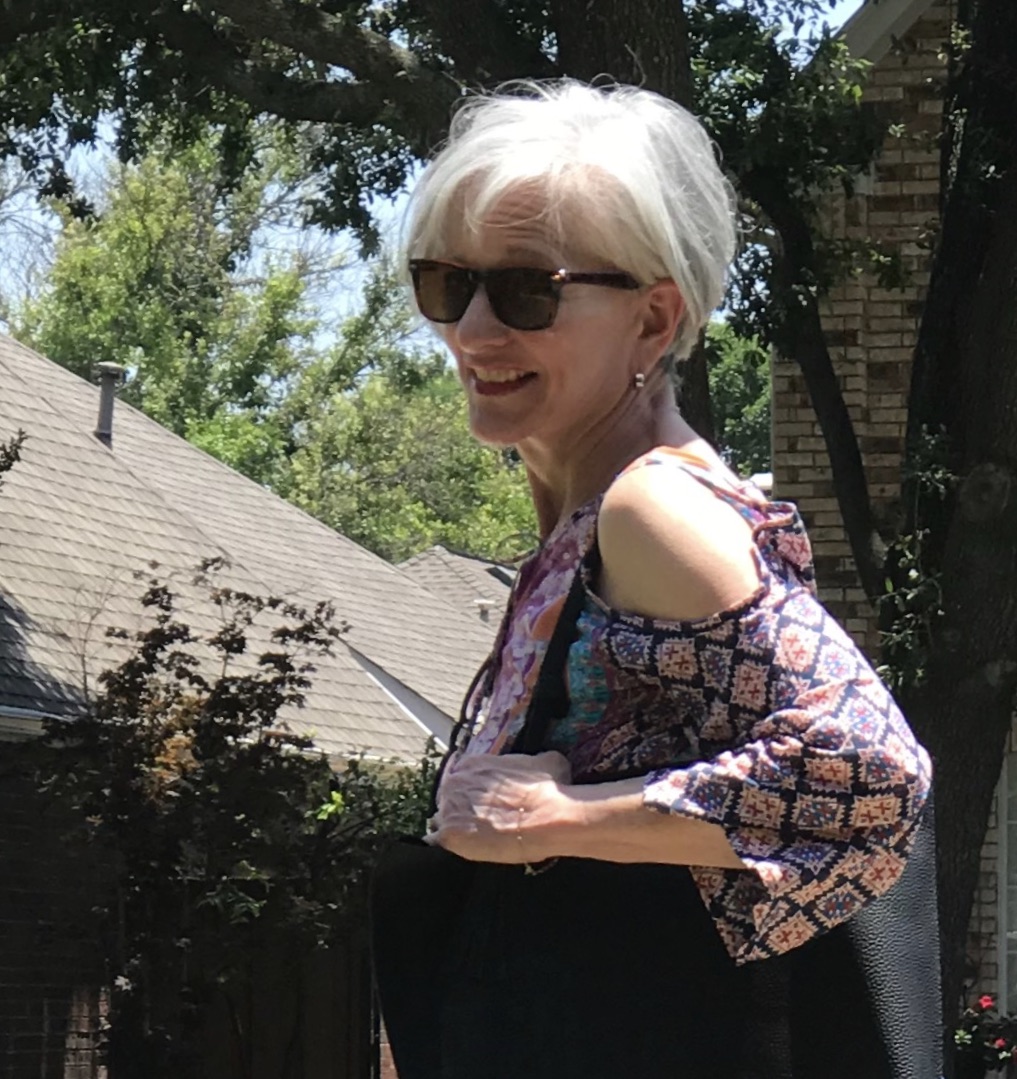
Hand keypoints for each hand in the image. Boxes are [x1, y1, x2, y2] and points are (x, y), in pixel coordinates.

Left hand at [425, 751, 571, 863]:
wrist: (546, 818)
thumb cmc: (546, 789)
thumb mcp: (547, 761)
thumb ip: (536, 759)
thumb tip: (544, 760)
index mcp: (473, 763)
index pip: (464, 777)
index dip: (475, 792)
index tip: (488, 802)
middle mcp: (455, 782)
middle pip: (451, 798)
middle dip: (465, 809)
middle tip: (484, 822)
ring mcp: (449, 809)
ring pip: (444, 819)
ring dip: (457, 827)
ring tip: (477, 839)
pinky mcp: (450, 836)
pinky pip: (438, 842)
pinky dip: (449, 845)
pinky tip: (464, 849)